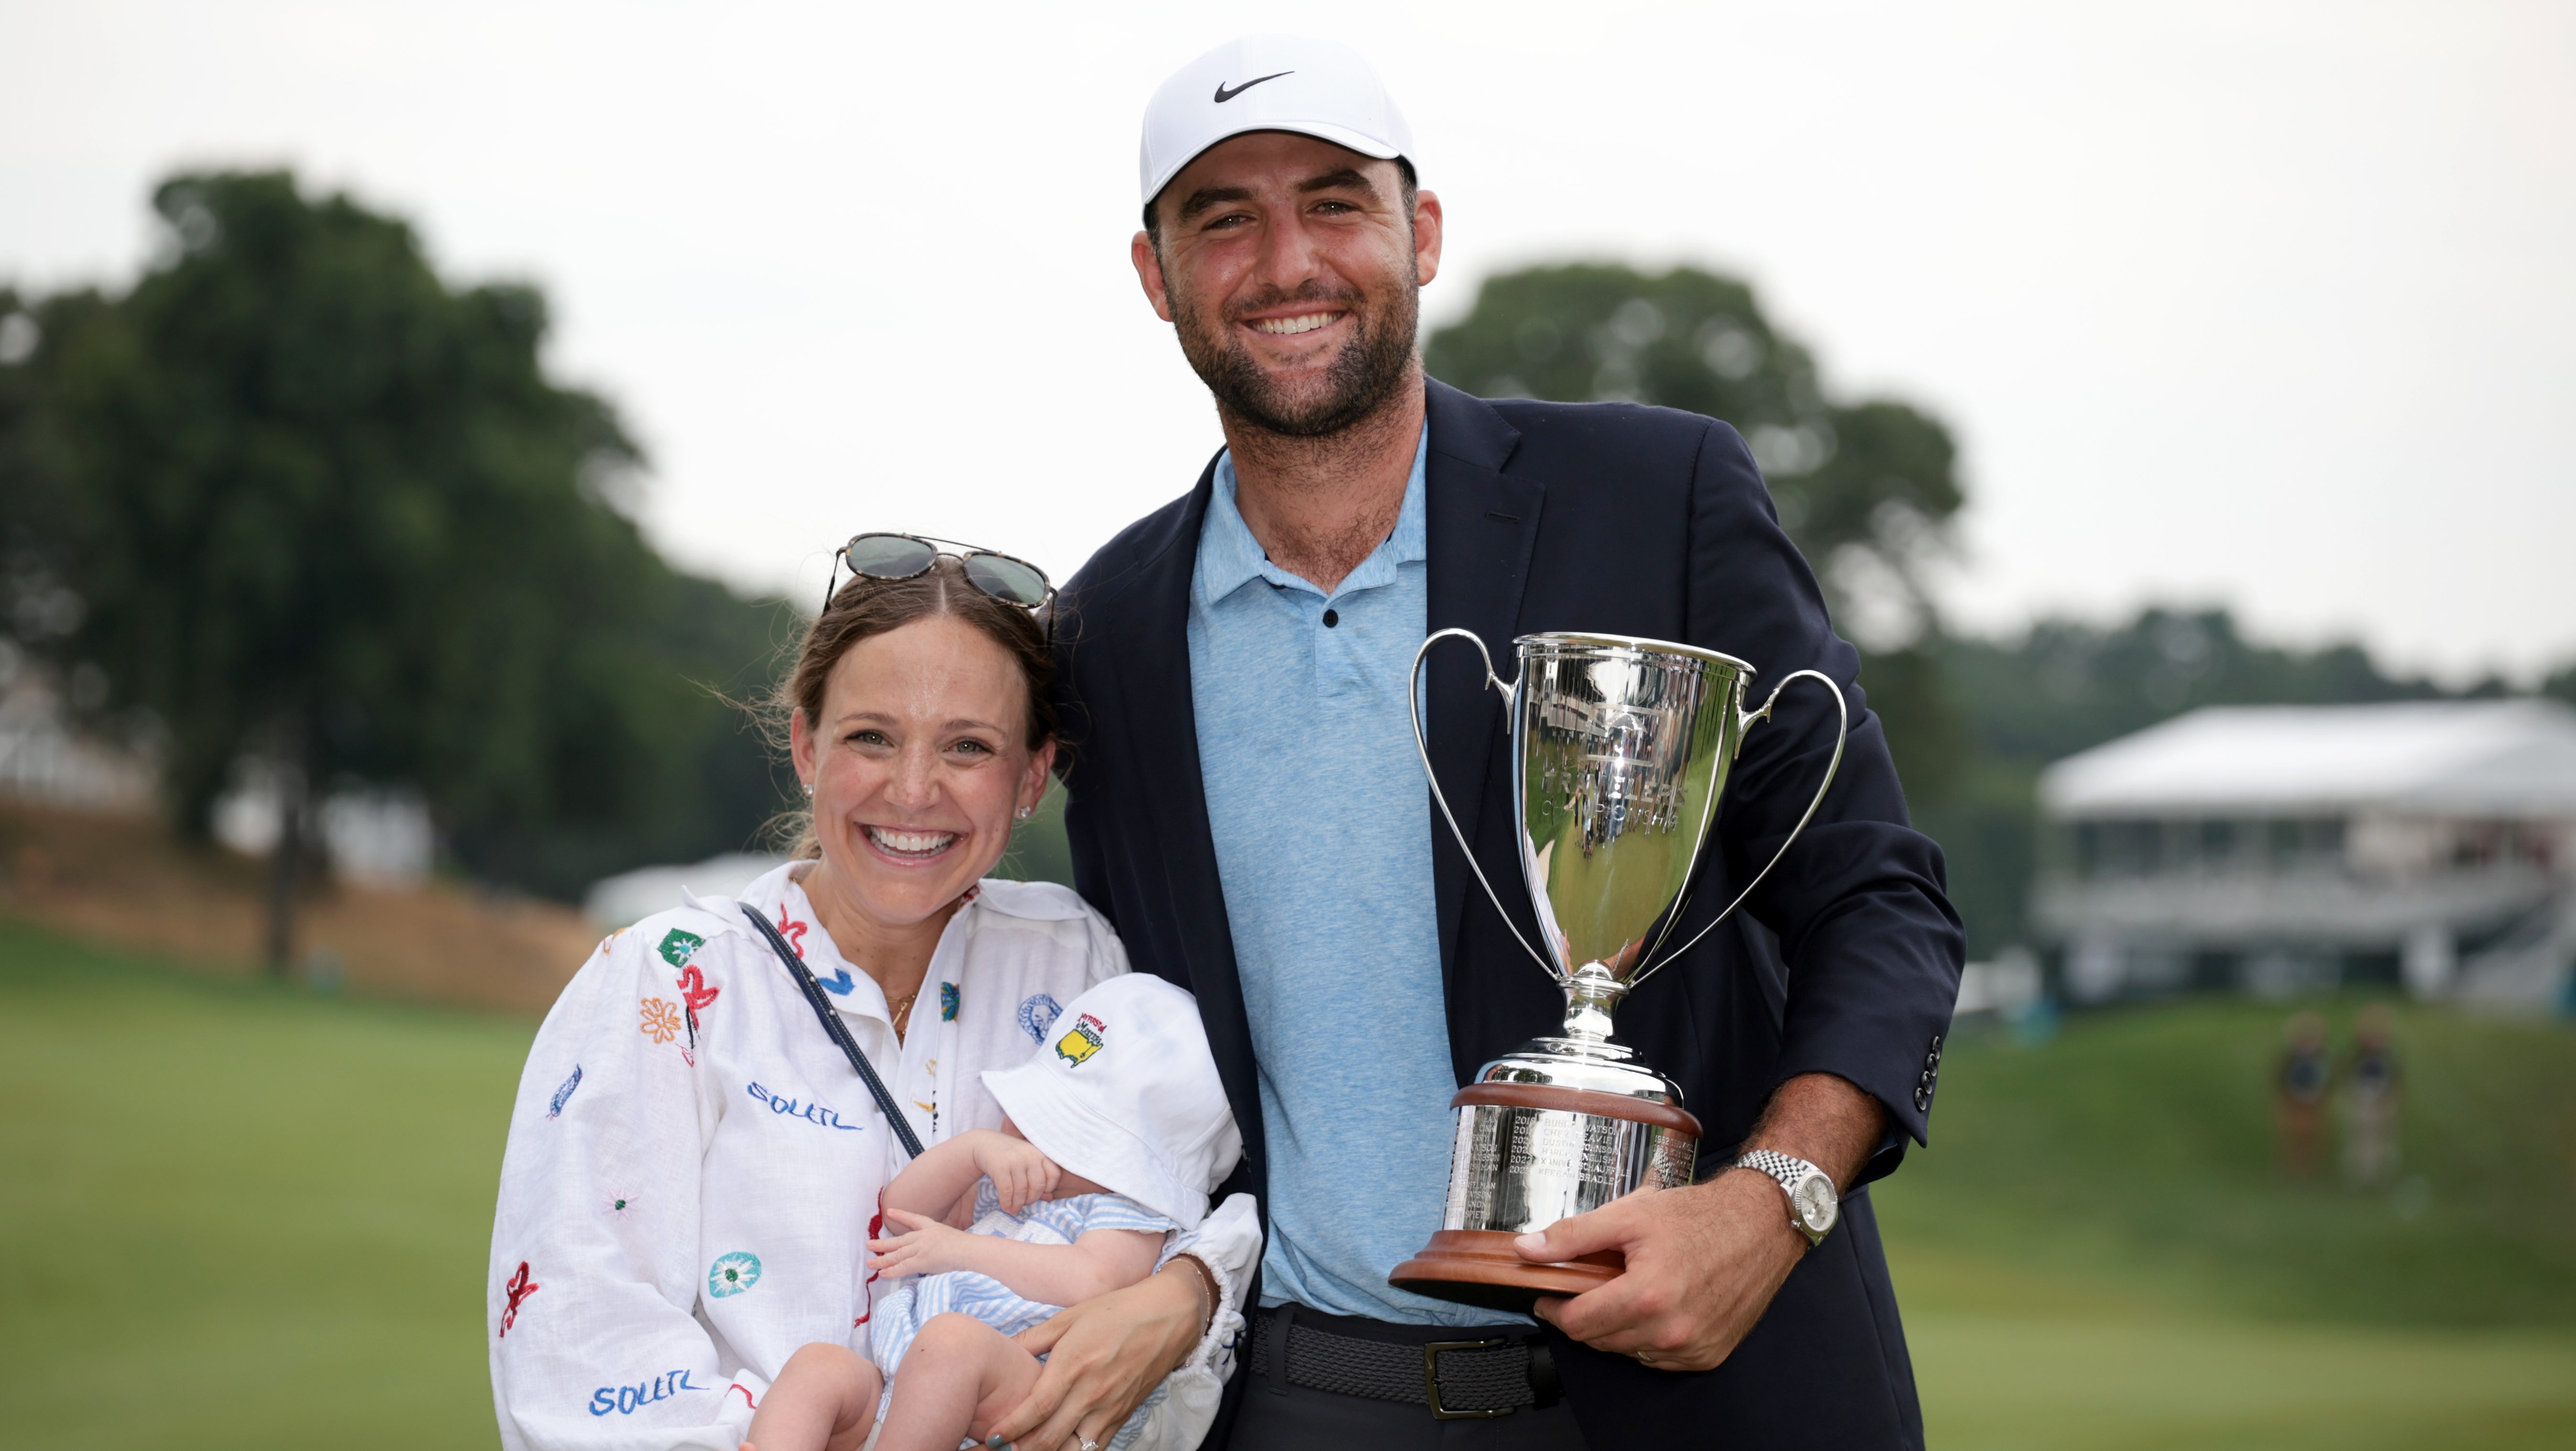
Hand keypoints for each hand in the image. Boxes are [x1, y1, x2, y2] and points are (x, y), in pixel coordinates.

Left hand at [868, 1206, 976, 1278]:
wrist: (973, 1252)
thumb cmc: (970, 1249)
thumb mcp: (954, 1239)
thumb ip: (943, 1245)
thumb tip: (938, 1254)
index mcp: (933, 1228)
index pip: (915, 1219)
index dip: (901, 1216)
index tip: (890, 1211)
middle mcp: (924, 1236)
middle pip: (900, 1240)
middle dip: (883, 1243)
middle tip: (869, 1244)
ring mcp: (922, 1248)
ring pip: (897, 1254)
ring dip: (882, 1259)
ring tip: (869, 1262)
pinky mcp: (921, 1260)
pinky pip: (902, 1267)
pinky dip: (891, 1270)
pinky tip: (882, 1273)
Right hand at [970, 1130, 1063, 1214]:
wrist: (984, 1143)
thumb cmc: (1010, 1156)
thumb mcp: (1027, 1163)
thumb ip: (1039, 1178)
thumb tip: (1050, 1199)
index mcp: (1040, 1153)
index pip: (1054, 1175)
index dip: (1049, 1188)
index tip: (1039, 1194)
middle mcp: (1030, 1155)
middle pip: (1038, 1186)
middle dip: (1031, 1200)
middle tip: (1024, 1204)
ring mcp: (1015, 1160)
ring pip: (1021, 1191)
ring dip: (1017, 1205)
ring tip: (1013, 1209)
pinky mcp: (1000, 1167)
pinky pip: (1006, 1191)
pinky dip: (1006, 1203)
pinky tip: (1005, 1207)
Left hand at [983, 1262, 1203, 1450]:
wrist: (1169, 1317)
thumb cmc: (1117, 1311)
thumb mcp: (1070, 1316)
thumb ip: (1034, 1338)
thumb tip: (1003, 1350)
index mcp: (1074, 1364)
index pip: (1036, 1408)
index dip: (1010, 1428)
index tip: (990, 1436)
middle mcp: (1092, 1393)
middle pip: (1050, 1438)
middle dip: (1019, 1449)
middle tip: (997, 1449)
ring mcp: (1110, 1409)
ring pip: (1072, 1450)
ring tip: (1026, 1449)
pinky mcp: (1123, 1417)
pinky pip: (1095, 1448)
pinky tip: (1058, 1447)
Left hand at [1516, 1172, 1803, 1371]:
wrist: (1760, 1225)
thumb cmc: (1699, 1217)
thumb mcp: (1629, 1215)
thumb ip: (1573, 1236)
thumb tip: (1528, 1250)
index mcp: (1646, 1297)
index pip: (1577, 1323)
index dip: (1554, 1309)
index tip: (1549, 1295)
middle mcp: (1669, 1331)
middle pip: (1599, 1340)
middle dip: (1585, 1314)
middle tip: (1590, 1284)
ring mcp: (1691, 1348)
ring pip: (1627, 1351)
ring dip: (1617, 1326)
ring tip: (1626, 1289)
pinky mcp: (1708, 1354)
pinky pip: (1659, 1357)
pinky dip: (1647, 1336)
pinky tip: (1655, 1305)